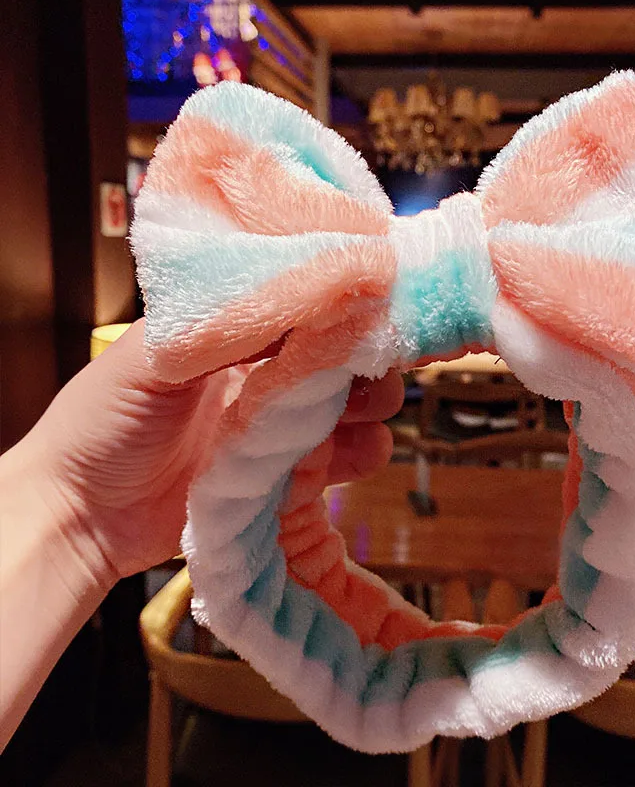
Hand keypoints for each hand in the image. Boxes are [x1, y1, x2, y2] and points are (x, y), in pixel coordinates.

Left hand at [16, 320, 403, 585]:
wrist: (82, 516)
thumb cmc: (102, 422)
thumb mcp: (154, 356)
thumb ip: (225, 322)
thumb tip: (304, 289)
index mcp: (234, 334)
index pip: (304, 308)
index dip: (345, 305)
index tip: (382, 303)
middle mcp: (262, 375)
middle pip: (339, 356)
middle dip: (368, 357)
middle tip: (379, 362)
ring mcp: (277, 428)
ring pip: (350, 407)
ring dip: (373, 405)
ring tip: (368, 411)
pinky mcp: (285, 477)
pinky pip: (340, 461)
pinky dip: (361, 453)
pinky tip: (362, 450)